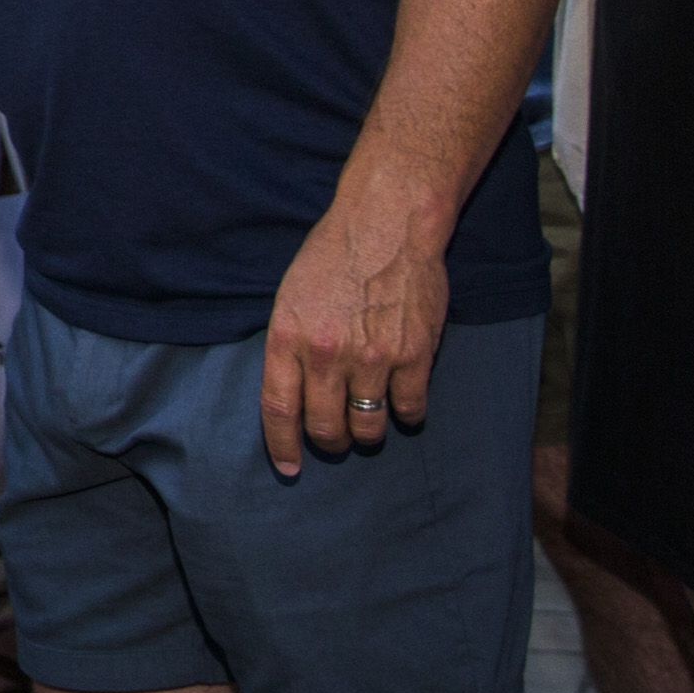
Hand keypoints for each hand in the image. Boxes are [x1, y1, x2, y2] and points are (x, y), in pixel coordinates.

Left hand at [261, 194, 449, 475]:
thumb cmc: (333, 256)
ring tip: (368, 423)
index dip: (283, 446)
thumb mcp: (290, 297)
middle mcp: (327, 354)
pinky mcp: (414, 356)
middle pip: (325, 427)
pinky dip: (406, 415)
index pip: (279, 409)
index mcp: (289, 337)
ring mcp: (373, 358)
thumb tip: (295, 394)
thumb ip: (290, 347)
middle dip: (329, 441)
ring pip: (369, 427)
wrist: (387, 224)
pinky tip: (402, 406)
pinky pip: (410, 409)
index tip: (290, 468)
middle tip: (335, 438)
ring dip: (367, 433)